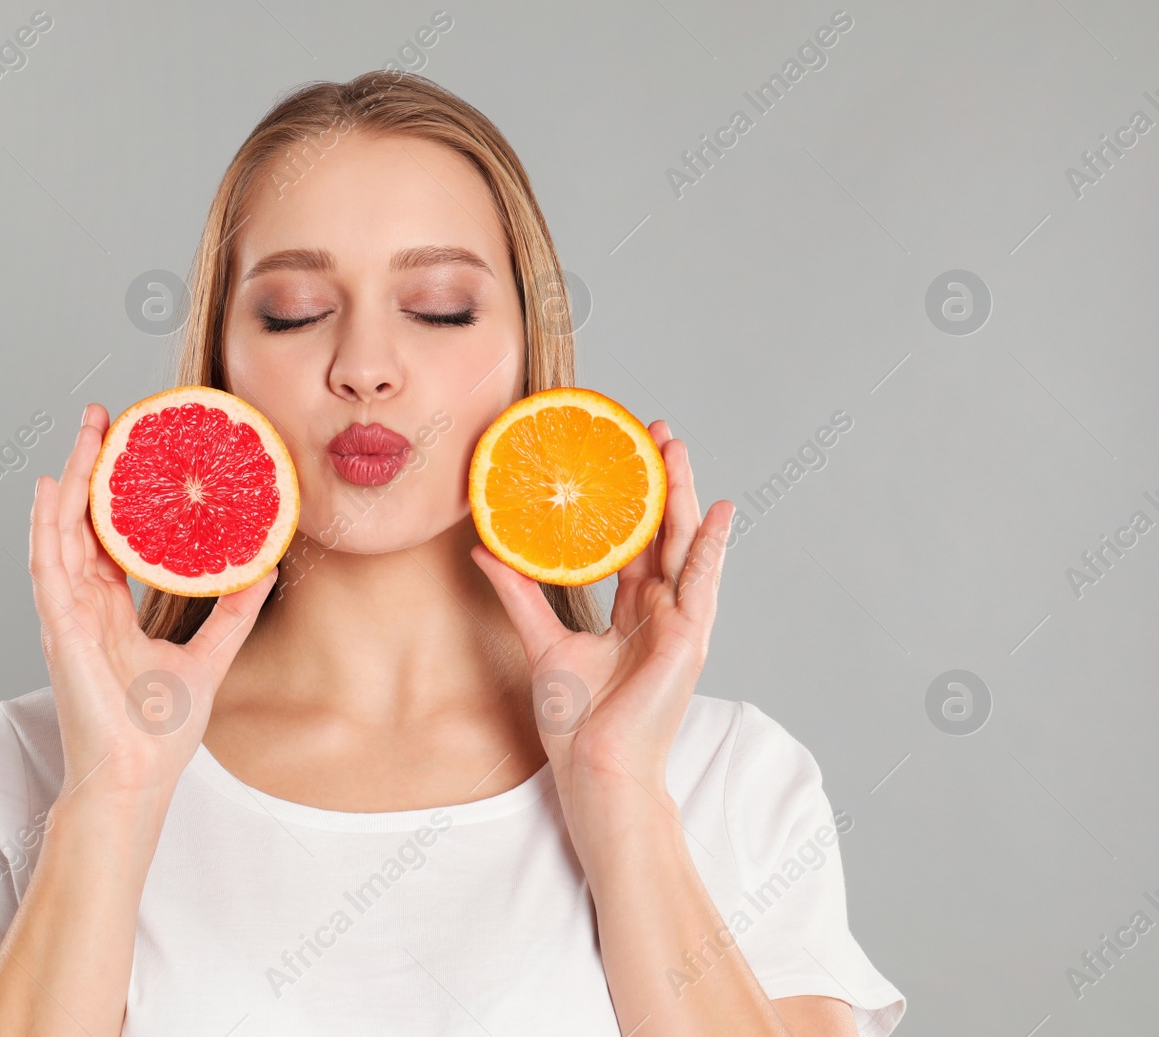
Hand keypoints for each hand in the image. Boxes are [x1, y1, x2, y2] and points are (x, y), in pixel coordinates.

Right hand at [28, 403, 277, 806]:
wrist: (137, 782)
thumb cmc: (158, 735)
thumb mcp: (208, 658)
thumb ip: (233, 613)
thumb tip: (267, 569)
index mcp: (109, 609)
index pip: (108, 533)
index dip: (115, 488)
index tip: (131, 445)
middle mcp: (83, 604)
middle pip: (81, 518)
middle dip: (88, 465)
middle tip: (102, 415)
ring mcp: (66, 614)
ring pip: (60, 529)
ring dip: (68, 477)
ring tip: (82, 429)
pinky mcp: (58, 629)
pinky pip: (46, 566)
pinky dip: (45, 525)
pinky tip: (48, 487)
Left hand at [471, 420, 733, 854]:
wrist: (596, 770)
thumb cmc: (577, 723)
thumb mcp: (542, 641)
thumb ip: (519, 593)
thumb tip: (484, 549)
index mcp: (632, 613)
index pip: (634, 542)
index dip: (628, 499)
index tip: (619, 455)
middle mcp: (660, 611)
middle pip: (662, 532)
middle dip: (659, 480)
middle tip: (652, 431)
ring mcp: (679, 623)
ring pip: (684, 545)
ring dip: (682, 495)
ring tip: (677, 447)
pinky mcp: (690, 638)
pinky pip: (703, 582)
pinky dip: (712, 546)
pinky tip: (717, 510)